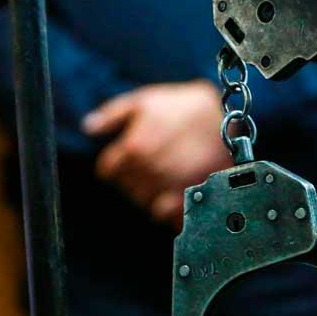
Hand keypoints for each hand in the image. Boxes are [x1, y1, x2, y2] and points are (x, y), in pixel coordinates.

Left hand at [82, 80, 231, 228]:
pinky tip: (174, 191)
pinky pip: (164, 214)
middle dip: (133, 177)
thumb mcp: (146, 100)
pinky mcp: (188, 197)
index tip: (130, 158)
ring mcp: (169, 186)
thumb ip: (113, 114)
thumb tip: (88, 127)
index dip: (116, 163)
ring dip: (149, 192)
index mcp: (133, 147)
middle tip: (151, 164)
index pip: (107, 171)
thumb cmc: (184, 106)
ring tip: (164, 176)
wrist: (228, 118)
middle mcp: (148, 170)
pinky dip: (166, 206)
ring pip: (142, 202)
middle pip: (125, 188)